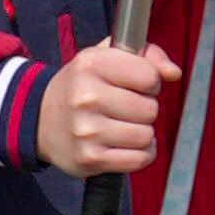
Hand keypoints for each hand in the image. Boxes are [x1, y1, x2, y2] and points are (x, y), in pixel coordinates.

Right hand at [40, 36, 182, 176]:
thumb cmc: (83, 84)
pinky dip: (140, 154)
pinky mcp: (90, 159)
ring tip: (124, 126)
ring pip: (146, 135)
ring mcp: (87, 131)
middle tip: (126, 108)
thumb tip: (174, 73)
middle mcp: (86, 97)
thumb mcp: (106, 56)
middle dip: (145, 108)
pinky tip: (125, 145)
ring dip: (142, 133)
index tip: (136, 85)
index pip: (149, 76)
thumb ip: (147, 55)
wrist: (40, 119)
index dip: (149, 82)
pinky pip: (139, 159)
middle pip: (150, 109)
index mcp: (91, 64)